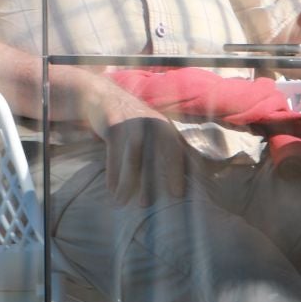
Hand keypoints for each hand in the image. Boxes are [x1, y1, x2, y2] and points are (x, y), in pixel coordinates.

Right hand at [85, 80, 189, 203]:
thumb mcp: (154, 128)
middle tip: (147, 204)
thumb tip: (196, 169)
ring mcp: (130, 123)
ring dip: (127, 180)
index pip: (175, 149)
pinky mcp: (112, 124)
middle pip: (153, 155)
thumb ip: (172, 146)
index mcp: (163, 126)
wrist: (104, 96)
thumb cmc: (133, 122)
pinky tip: (111, 189)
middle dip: (150, 180)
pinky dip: (111, 172)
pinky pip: (112, 152)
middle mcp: (150, 124)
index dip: (177, 171)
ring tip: (123, 200)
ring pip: (131, 156)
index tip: (177, 194)